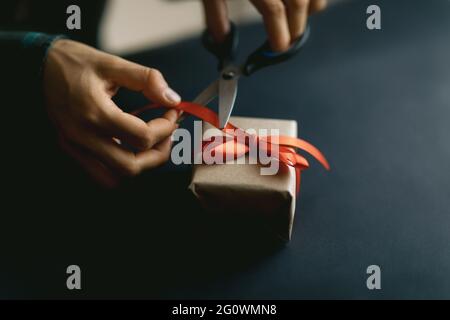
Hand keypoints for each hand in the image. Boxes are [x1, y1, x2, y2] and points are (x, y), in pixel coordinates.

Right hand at [43, 39, 181, 187]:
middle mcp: (83, 136)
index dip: (166, 127)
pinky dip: (119, 168)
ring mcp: (75, 147)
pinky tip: (127, 148)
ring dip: (139, 165)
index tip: (173, 112)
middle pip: (131, 166)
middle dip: (158, 153)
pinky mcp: (71, 150)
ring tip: (150, 145)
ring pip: (114, 178)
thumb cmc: (73, 62)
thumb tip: (173, 98)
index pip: (142, 137)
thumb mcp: (112, 63)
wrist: (36, 66)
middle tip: (168, 135)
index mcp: (95, 113)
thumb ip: (146, 79)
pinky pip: (99, 175)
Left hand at [202, 0, 326, 51]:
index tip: (279, 47)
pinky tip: (302, 1)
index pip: (273, 8)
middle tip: (287, 41)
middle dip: (295, 27)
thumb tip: (222, 40)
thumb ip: (216, 12)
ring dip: (308, 10)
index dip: (278, 31)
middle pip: (298, 3)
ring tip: (295, 20)